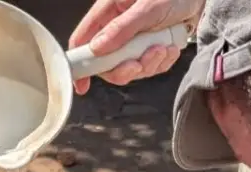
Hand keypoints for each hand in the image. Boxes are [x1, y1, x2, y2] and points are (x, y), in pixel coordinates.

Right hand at [68, 0, 203, 93]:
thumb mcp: (148, 7)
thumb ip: (122, 29)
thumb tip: (97, 49)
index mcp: (108, 11)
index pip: (83, 40)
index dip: (79, 64)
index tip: (82, 84)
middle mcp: (117, 28)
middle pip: (106, 62)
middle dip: (125, 68)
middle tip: (139, 63)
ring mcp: (133, 40)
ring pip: (129, 68)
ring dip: (148, 64)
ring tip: (163, 48)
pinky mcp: (149, 48)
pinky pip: (149, 67)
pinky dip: (161, 63)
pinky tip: (170, 47)